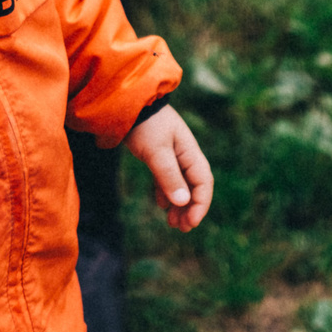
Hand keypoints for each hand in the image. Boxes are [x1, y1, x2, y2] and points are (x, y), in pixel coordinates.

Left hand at [123, 103, 211, 231]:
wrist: (128, 104)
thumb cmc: (145, 126)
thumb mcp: (157, 152)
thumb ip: (169, 177)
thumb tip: (184, 202)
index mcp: (190, 152)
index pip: (203, 183)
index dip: (201, 205)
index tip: (191, 223)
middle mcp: (184, 154)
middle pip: (194, 186)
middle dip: (190, 209)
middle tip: (182, 228)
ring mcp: (172, 154)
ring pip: (180, 185)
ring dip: (178, 204)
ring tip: (172, 223)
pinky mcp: (158, 155)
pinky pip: (167, 179)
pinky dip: (166, 193)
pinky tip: (161, 206)